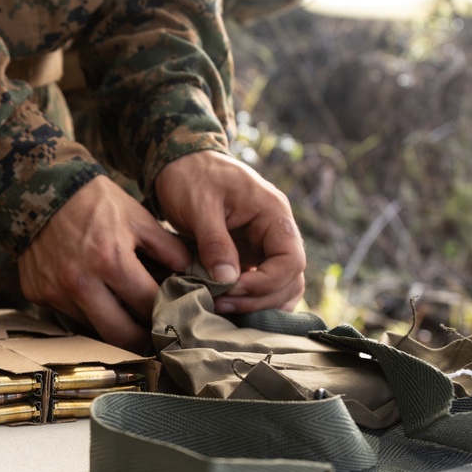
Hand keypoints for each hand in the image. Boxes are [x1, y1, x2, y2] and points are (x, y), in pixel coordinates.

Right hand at [18, 175, 191, 351]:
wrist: (39, 187)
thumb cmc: (93, 199)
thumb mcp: (137, 216)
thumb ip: (168, 249)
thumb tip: (192, 275)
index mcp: (111, 261)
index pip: (148, 306)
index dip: (166, 314)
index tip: (174, 317)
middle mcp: (80, 282)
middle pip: (120, 335)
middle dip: (142, 340)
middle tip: (153, 336)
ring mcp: (55, 291)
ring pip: (92, 329)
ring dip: (111, 324)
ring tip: (124, 312)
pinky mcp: (36, 294)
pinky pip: (67, 315)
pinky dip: (84, 311)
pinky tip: (92, 295)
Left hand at [155, 150, 305, 312]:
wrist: (179, 163)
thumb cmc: (190, 177)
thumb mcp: (199, 206)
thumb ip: (214, 242)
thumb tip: (227, 280)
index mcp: (273, 214)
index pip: (291, 260)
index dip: (266, 283)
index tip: (231, 289)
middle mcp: (276, 232)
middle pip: (290, 280)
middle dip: (259, 299)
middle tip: (221, 305)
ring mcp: (264, 246)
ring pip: (280, 288)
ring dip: (256, 305)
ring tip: (221, 308)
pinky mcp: (248, 257)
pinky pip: (260, 286)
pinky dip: (248, 301)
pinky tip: (224, 306)